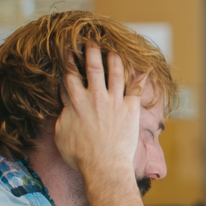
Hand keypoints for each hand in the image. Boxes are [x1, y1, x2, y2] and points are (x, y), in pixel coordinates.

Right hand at [54, 44, 143, 188]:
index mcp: (76, 102)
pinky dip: (141, 77)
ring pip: (116, 73)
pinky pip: (137, 89)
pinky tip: (145, 67)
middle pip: (93, 68)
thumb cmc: (80, 155)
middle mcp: (95, 97)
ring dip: (115, 58)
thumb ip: (62, 115)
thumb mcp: (61, 133)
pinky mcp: (130, 109)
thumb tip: (62, 106)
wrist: (104, 165)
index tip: (68, 50)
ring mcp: (114, 102)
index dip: (69, 61)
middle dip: (92, 51)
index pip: (70, 76)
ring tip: (113, 49)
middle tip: (91, 40)